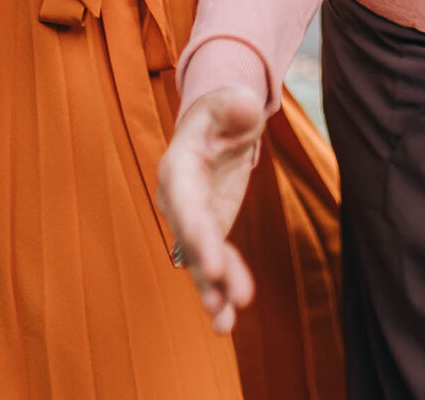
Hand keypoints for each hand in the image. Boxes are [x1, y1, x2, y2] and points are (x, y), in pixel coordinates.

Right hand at [157, 87, 264, 334]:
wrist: (220, 125)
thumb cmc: (224, 111)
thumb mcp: (231, 102)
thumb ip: (236, 106)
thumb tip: (246, 106)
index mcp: (178, 167)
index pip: (186, 204)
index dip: (198, 234)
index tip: (213, 264)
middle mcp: (178, 199)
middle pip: (190, 238)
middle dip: (207, 269)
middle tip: (224, 300)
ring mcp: (192, 219)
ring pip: (198, 260)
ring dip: (212, 291)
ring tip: (224, 323)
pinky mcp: (208, 232)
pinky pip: (213, 264)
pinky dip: (222, 288)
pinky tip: (230, 319)